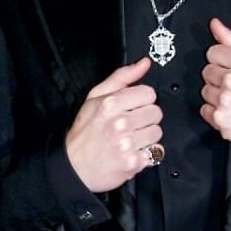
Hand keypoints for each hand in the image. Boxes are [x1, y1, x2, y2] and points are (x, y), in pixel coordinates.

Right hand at [64, 57, 161, 193]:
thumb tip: (144, 63)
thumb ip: (122, 77)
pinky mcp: (133, 162)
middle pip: (156, 112)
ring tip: (131, 139)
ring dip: (146, 136)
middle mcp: (119, 123)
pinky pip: (156, 152)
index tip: (132, 108)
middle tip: (130, 125)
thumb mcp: (95, 98)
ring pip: (157, 132)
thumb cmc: (85, 132)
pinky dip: (148, 153)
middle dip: (145, 118)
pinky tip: (133, 151)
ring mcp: (127, 144)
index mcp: (110, 104)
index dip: (142, 100)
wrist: (74, 167)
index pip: (148, 93)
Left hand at [199, 19, 230, 157]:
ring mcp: (224, 100)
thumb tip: (215, 24)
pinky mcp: (220, 118)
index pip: (213, 52)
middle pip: (207, 71)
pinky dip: (216, 112)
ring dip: (217, 95)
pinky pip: (205, 110)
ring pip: (205, 91)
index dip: (223, 61)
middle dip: (219, 77)